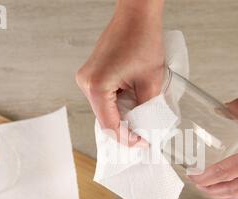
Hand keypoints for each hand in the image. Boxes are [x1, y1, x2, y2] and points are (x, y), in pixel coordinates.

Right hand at [76, 0, 164, 145]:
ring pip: (105, 110)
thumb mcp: (151, 82)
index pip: (110, 125)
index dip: (128, 138)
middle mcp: (86, 83)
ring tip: (142, 119)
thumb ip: (147, 109)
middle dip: (125, 129)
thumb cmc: (142, 39)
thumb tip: (146, 128)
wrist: (137, 16)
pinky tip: (133, 104)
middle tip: (144, 134)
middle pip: (105, 119)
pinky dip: (118, 104)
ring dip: (123, 116)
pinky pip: (104, 98)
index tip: (143, 142)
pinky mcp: (92, 74)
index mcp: (97, 86)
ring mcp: (87, 78)